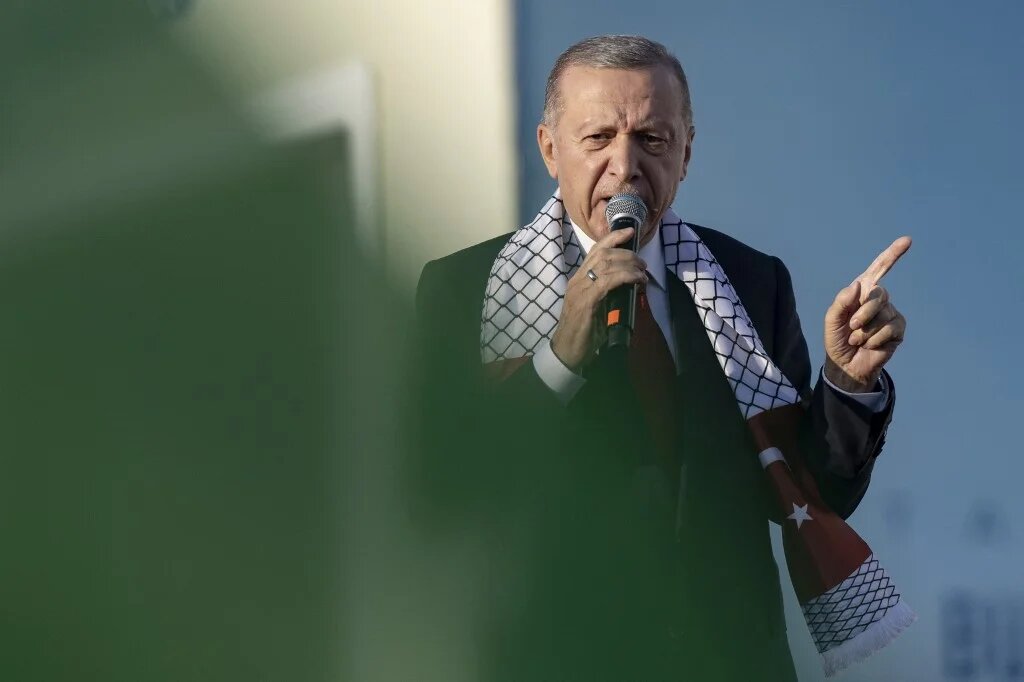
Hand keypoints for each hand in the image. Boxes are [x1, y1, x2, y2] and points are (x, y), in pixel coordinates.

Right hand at [550, 228, 647, 370]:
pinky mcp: (587, 301)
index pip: (595, 250)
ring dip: (630, 264)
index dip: (613, 237)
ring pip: (607, 264)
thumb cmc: (582, 331)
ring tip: (643, 272)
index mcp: (579, 279)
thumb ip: (605, 292)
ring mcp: (581, 289)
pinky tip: (636, 280)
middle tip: (643, 263)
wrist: (567, 350)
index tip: (630, 231)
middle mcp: (578, 280)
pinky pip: (608, 280)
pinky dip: (626, 276)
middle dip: (627, 253)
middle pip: (603, 253)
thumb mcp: (595, 306)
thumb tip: (626, 284)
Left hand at [823, 237, 910, 392]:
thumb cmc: (837, 339)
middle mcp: (878, 300)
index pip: (879, 269)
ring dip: (865, 331)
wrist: (845, 365)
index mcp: (861, 292)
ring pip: (882, 315)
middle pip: (878, 294)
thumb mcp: (832, 320)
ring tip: (857, 340)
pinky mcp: (898, 330)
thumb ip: (841, 301)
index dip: (892, 254)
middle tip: (851, 328)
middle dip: (862, 313)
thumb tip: (858, 285)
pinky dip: (875, 339)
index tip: (907, 240)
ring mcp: (890, 314)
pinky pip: (890, 329)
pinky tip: (870, 345)